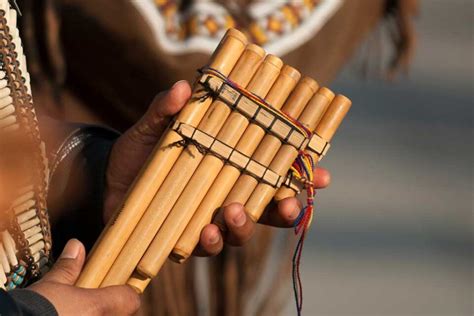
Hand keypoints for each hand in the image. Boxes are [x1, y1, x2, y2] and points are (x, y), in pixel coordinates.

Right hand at [29, 239, 139, 315]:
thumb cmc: (33, 309)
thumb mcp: (51, 285)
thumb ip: (68, 268)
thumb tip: (76, 246)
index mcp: (99, 307)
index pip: (131, 298)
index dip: (127, 291)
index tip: (118, 285)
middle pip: (121, 313)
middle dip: (111, 306)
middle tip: (95, 298)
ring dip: (98, 315)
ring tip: (79, 309)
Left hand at [104, 80, 330, 255]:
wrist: (106, 182)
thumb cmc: (139, 151)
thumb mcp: (154, 125)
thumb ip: (167, 108)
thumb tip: (182, 88)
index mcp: (228, 166)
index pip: (273, 171)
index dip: (300, 177)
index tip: (323, 176)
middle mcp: (225, 195)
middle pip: (267, 209)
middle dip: (286, 210)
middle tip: (289, 206)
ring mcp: (208, 218)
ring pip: (241, 231)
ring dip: (244, 226)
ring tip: (234, 212)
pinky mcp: (187, 238)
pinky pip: (208, 247)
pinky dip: (212, 241)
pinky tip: (207, 232)